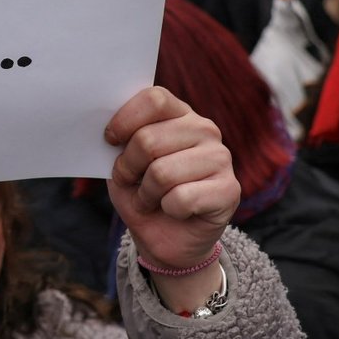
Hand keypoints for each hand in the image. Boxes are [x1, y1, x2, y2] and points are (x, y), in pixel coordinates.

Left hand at [106, 87, 238, 302]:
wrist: (168, 238)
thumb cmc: (143, 194)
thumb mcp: (123, 164)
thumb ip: (121, 141)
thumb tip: (109, 130)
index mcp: (179, 114)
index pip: (154, 99)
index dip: (125, 120)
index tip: (110, 140)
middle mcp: (204, 129)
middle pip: (148, 139)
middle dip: (128, 168)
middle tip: (130, 181)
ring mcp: (221, 157)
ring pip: (162, 173)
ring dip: (146, 194)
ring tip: (151, 199)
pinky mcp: (229, 189)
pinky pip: (182, 199)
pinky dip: (168, 210)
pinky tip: (175, 211)